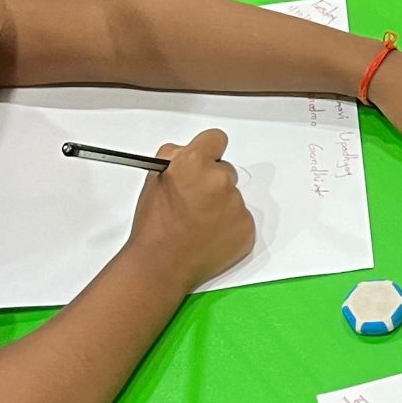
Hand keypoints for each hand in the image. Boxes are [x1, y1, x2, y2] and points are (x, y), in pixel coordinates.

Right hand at [130, 128, 253, 290]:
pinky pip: (241, 220)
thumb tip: (187, 153)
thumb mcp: (154, 178)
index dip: (209, 150)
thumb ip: (175, 157)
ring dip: (221, 206)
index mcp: (195, 163)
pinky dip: (229, 227)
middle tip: (195, 202)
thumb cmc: (155, 225)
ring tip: (198, 224)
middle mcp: (220, 180)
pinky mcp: (247, 228)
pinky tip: (209, 236)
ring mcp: (237, 206)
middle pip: (226, 171)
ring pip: (233, 197)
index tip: (206, 160)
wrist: (162, 264)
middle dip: (213, 182)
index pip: (216, 139)